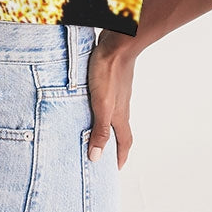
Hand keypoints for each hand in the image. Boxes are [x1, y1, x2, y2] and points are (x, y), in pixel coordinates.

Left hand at [86, 30, 137, 169]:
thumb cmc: (109, 72)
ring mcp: (117, 91)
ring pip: (113, 113)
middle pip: (119, 128)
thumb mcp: (101, 104)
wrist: (117, 42)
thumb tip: (96, 158)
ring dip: (105, 124)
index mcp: (120, 115)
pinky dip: (99, 107)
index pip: (124, 141)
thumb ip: (99, 130)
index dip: (121, 156)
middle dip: (113, 143)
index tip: (116, 169)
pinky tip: (87, 101)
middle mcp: (121, 105)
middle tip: (104, 153)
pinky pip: (106, 98)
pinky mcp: (110, 78)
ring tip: (92, 129)